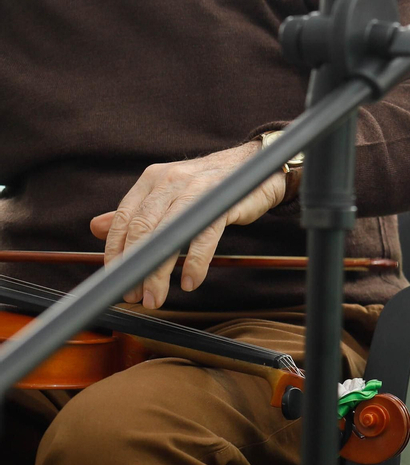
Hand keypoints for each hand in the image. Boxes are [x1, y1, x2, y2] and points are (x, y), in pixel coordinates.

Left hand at [90, 141, 287, 309]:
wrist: (257, 167)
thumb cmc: (211, 186)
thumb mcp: (169, 194)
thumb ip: (135, 212)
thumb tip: (96, 227)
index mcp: (153, 179)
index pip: (124, 219)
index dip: (116, 253)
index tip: (115, 279)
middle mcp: (171, 180)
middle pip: (143, 230)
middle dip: (135, 269)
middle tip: (135, 295)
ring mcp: (197, 190)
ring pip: (168, 236)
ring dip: (159, 273)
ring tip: (156, 297)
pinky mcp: (222, 202)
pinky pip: (203, 237)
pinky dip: (194, 263)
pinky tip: (190, 281)